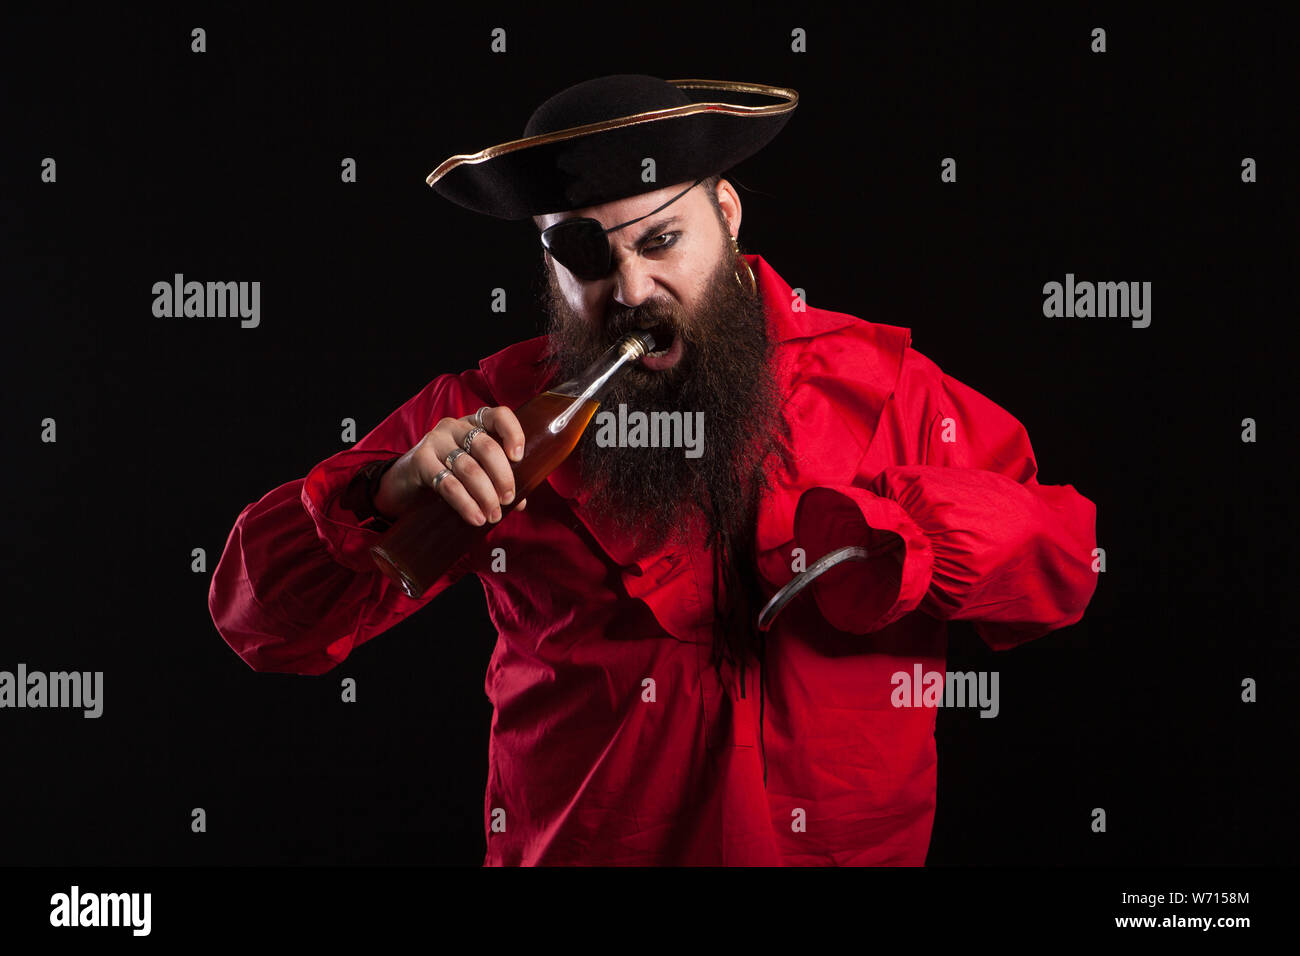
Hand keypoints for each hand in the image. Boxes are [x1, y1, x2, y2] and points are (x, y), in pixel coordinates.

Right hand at [374, 406, 527, 523]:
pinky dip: (466, 503)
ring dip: (485, 495)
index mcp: (474, 424)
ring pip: (469, 468)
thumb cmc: (447, 475)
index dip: (513, 433)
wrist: (404, 484)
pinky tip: (475, 517)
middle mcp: (455, 427)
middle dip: (502, 477)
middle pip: (487, 447)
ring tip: (493, 515)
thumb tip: (521, 502)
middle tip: (508, 500)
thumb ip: (497, 482)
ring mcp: (436, 441)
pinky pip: (448, 483)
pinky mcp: (420, 460)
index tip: (519, 458)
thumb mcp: (474, 473)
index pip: (499, 416)